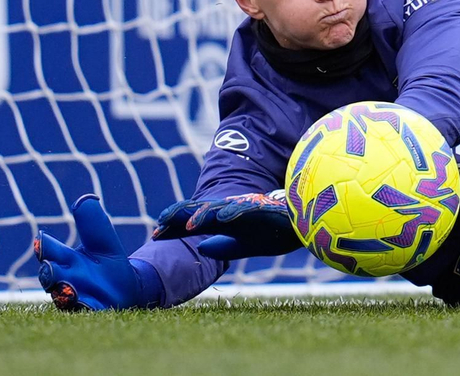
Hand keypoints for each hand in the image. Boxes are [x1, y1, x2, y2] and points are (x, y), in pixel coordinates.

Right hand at [34, 194, 160, 310]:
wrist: (126, 287)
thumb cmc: (107, 261)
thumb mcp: (104, 241)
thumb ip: (94, 224)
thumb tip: (85, 200)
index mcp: (64, 259)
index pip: (48, 250)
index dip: (44, 247)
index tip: (41, 241)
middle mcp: (65, 279)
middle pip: (50, 275)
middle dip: (49, 272)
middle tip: (50, 267)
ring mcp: (76, 297)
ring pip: (64, 297)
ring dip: (65, 292)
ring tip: (67, 288)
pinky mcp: (91, 312)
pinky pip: (86, 312)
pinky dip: (86, 308)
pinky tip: (89, 303)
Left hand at [152, 190, 299, 260]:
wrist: (306, 221)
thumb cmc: (276, 230)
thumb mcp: (247, 244)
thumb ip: (225, 247)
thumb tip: (200, 248)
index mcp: (224, 221)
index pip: (193, 222)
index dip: (173, 227)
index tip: (154, 236)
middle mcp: (231, 212)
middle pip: (199, 212)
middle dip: (178, 217)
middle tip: (158, 226)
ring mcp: (246, 209)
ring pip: (220, 210)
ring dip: (203, 216)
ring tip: (187, 225)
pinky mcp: (263, 209)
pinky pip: (246, 211)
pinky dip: (233, 213)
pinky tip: (222, 219)